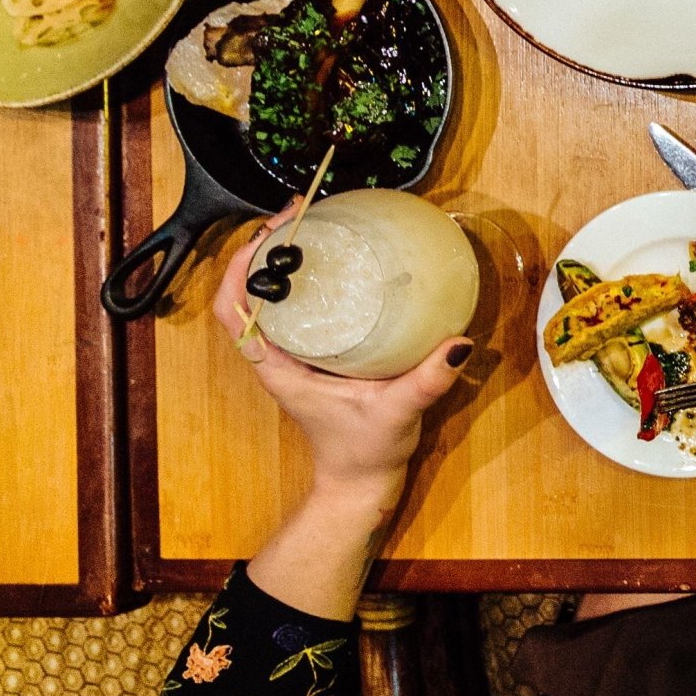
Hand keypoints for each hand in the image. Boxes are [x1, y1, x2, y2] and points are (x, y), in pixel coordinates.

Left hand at [213, 213, 469, 513]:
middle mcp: (278, 357)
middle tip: (300, 213)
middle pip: (247, 294)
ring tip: (313, 224)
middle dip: (262, 250)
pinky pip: (295, 309)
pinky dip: (303, 280)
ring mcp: (293, 356)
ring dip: (279, 261)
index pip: (235, 313)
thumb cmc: (365, 451)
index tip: (266, 237)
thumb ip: (427, 380)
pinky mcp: (314, 355)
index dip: (240, 271)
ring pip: (267, 299)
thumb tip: (459, 343)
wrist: (359, 482)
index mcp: (279, 369)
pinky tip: (336, 261)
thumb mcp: (397, 413)